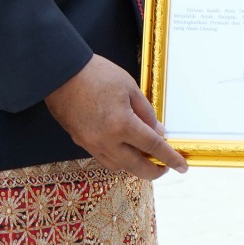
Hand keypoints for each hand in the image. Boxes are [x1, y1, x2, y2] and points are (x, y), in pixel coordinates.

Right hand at [44, 54, 188, 180]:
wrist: (61, 73)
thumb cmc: (96, 75)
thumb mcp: (129, 87)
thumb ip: (146, 112)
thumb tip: (158, 132)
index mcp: (122, 124)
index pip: (153, 147)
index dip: (170, 158)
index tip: (182, 166)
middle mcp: (106, 140)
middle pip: (136, 166)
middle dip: (154, 171)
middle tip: (165, 168)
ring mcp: (91, 144)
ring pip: (118, 166)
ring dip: (135, 166)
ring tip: (146, 158)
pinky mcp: (81, 142)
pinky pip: (104, 159)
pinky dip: (118, 160)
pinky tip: (125, 152)